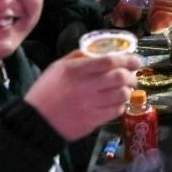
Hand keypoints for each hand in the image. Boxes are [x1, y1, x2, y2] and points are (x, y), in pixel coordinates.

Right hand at [24, 50, 140, 141]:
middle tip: (132, 76)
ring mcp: (90, 105)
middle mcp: (86, 86)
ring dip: (128, 91)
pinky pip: (116, 111)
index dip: (128, 59)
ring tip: (126, 89)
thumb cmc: (46, 91)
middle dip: (132, 75)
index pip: (109, 60)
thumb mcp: (58, 67)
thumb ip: (79, 56)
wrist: (35, 121)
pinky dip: (121, 105)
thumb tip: (101, 50)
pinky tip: (117, 102)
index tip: (136, 60)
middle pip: (120, 77)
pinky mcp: (93, 121)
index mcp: (76, 70)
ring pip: (122, 95)